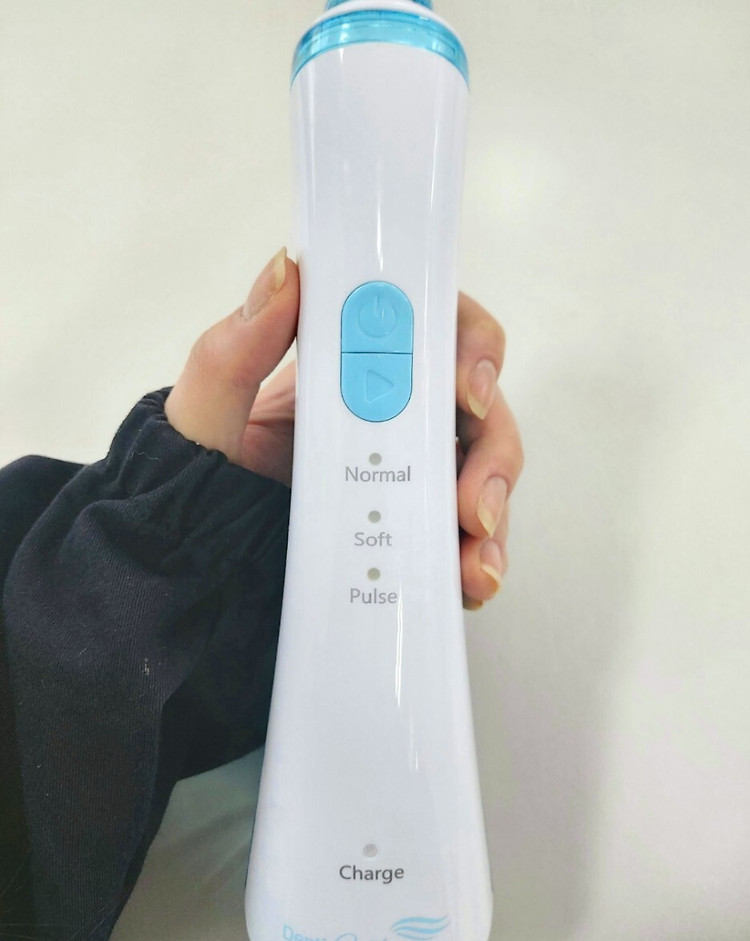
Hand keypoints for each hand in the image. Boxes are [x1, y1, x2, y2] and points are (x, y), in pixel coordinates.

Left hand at [165, 249, 523, 607]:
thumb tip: (285, 273)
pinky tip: (472, 582)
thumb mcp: (206, 412)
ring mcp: (408, 475)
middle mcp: (393, 417)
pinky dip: (479, 559)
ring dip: (494, 509)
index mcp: (354, 373)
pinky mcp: (413, 530)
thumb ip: (234, 349)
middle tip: (474, 497)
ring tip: (476, 559)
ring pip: (484, 474)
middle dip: (492, 448)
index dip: (471, 348)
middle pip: (478, 409)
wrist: (196, 559)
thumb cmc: (199, 478)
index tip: (468, 388)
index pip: (435, 332)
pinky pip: (466, 538)